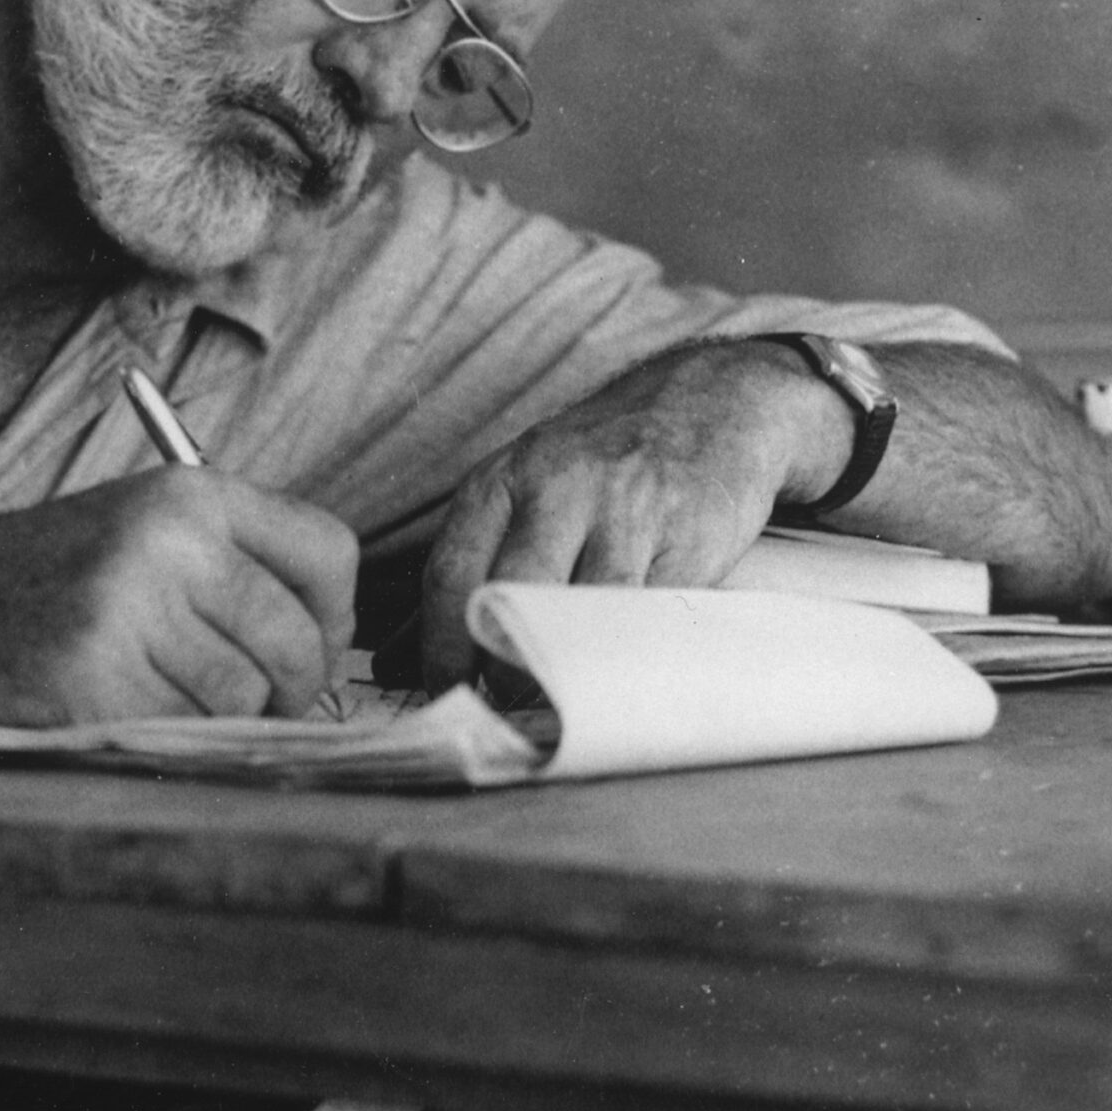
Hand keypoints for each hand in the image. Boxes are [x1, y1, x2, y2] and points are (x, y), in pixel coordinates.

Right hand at [0, 469, 357, 724]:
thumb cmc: (47, 580)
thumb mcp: (144, 531)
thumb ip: (234, 565)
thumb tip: (331, 645)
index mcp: (190, 494)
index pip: (329, 552)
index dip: (333, 617)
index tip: (310, 645)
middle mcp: (168, 541)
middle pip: (298, 641)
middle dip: (290, 691)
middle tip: (257, 704)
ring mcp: (128, 610)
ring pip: (244, 698)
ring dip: (219, 720)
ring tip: (167, 699)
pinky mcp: (92, 681)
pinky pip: (181, 734)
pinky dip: (165, 739)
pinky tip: (120, 712)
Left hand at [420, 340, 851, 691]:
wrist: (716, 400)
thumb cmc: (603, 461)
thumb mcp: (524, 490)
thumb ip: (467, 571)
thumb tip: (395, 662)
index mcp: (505, 478)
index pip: (451, 574)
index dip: (441, 650)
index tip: (445, 697)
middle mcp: (560, 485)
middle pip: (513, 594)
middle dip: (503, 667)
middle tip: (504, 710)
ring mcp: (629, 508)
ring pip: (586, 610)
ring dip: (568, 670)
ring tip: (559, 700)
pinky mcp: (691, 534)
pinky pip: (652, 613)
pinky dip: (630, 654)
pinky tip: (618, 673)